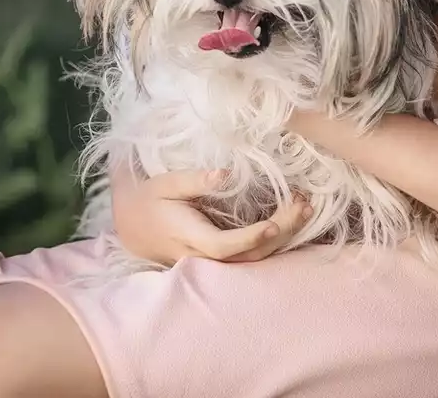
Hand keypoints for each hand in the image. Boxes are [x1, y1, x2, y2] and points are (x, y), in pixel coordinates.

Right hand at [110, 167, 311, 265]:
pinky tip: (292, 219)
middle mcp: (201, 256)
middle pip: (246, 255)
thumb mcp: (166, 183)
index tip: (274, 224)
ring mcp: (211, 262)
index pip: (222, 245)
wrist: (133, 226)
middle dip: (280, 233)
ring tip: (304, 209)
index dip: (249, 238)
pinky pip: (250, 256)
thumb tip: (225, 174)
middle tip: (303, 205)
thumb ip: (194, 180)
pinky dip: (274, 240)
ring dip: (283, 236)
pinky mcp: (219, 259)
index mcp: (187, 236)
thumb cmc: (151, 200)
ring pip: (252, 259)